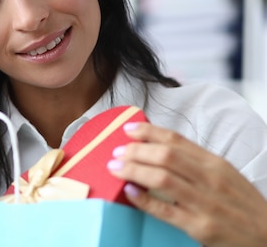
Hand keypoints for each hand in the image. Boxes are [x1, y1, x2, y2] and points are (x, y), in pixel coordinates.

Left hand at [107, 122, 266, 246]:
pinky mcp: (200, 227)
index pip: (175, 140)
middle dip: (136, 151)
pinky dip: (144, 200)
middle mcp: (210, 179)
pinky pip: (166, 210)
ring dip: (133, 170)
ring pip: (162, 179)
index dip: (148, 132)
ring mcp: (205, 203)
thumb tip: (159, 148)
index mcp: (215, 163)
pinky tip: (129, 192)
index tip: (128, 129)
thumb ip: (195, 162)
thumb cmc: (241, 206)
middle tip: (116, 151)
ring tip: (115, 168)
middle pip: (165, 156)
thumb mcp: (224, 176)